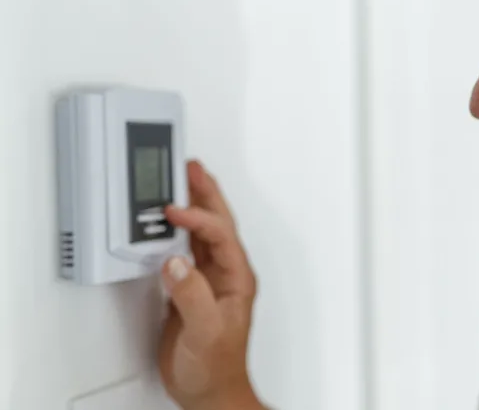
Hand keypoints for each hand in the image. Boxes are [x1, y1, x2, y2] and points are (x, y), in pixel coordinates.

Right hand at [158, 160, 263, 409]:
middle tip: (192, 167)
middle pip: (218, 224)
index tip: (174, 210)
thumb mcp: (206, 330)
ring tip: (180, 183)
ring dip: (193, 207)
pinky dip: (175, 233)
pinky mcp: (191, 290)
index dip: (198, 218)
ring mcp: (209, 281)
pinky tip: (165, 224)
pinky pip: (185, 250)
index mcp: (236, 278)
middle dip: (206, 194)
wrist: (209, 390)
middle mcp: (225, 275)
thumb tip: (176, 263)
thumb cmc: (216, 366)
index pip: (220, 235)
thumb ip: (192, 295)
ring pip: (202, 233)